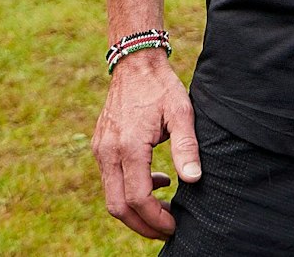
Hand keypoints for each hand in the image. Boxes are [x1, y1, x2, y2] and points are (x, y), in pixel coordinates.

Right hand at [93, 54, 200, 239]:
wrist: (134, 63)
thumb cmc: (161, 87)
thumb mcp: (181, 112)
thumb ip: (187, 146)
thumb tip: (193, 180)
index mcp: (129, 146)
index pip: (138, 198)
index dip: (156, 219)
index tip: (175, 225)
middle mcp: (109, 152)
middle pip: (118, 207)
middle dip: (143, 225)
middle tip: (168, 229)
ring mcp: (101, 150)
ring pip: (111, 197)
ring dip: (136, 211)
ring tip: (165, 209)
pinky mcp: (100, 147)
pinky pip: (110, 181)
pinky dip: (129, 192)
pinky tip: (157, 181)